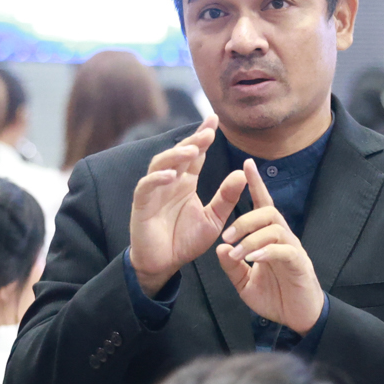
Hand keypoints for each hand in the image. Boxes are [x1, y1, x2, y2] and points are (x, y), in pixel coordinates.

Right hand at [129, 118, 247, 295]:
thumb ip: (226, 198)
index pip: (195, 155)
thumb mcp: (213, 219)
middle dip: (193, 141)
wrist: (164, 264)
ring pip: (160, 164)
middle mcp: (169, 182)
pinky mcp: (141, 205)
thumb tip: (242, 173)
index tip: (215, 119)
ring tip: (192, 151)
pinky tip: (171, 175)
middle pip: (179, 154)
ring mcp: (154, 191)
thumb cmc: (185, 241)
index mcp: (186, 182)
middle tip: (208, 131)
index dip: (203, 137)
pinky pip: (146, 186)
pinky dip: (157, 179)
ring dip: (175, 156)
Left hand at [215, 160, 325, 333]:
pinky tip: (253, 258)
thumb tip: (221, 247)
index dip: (256, 183)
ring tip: (237, 251)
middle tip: (226, 234)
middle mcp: (283, 238)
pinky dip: (266, 251)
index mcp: (270, 238)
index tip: (246, 162)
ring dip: (252, 237)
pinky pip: (284, 250)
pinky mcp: (299, 264)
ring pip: (274, 227)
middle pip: (268, 212)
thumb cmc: (275, 297)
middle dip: (245, 219)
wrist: (298, 318)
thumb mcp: (244, 282)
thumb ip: (232, 266)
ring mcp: (293, 250)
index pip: (263, 204)